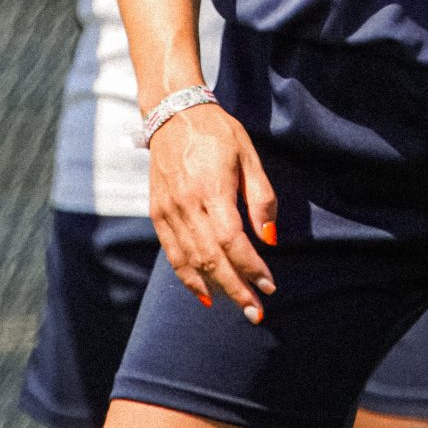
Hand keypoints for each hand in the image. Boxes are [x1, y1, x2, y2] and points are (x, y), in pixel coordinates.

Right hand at [149, 102, 276, 322]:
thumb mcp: (248, 156)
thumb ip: (261, 197)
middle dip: (236, 289)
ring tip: (237, 306)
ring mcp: (168, 211)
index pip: (233, 241)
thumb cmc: (218, 133)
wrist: (173, 114)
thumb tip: (270, 237)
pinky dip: (187, 277)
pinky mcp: (158, 213)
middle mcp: (186, 205)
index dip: (252, 268)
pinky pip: (172, 253)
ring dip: (215, 288)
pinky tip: (204, 293)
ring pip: (191, 261)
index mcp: (212, 190)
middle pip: (212, 259)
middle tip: (256, 313)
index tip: (269, 286)